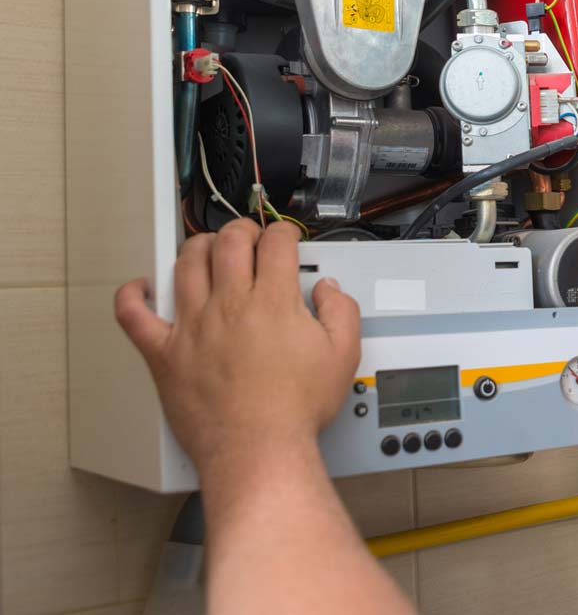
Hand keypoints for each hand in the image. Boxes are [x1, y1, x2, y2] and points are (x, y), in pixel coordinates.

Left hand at [114, 219, 359, 477]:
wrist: (259, 449)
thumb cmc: (296, 409)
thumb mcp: (343, 357)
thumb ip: (342, 313)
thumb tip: (330, 290)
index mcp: (273, 302)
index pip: (275, 244)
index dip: (284, 233)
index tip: (286, 239)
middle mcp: (229, 306)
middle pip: (229, 242)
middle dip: (242, 230)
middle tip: (249, 237)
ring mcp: (192, 326)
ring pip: (186, 264)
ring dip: (199, 247)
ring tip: (208, 250)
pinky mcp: (164, 353)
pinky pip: (133, 315)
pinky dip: (132, 295)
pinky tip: (141, 289)